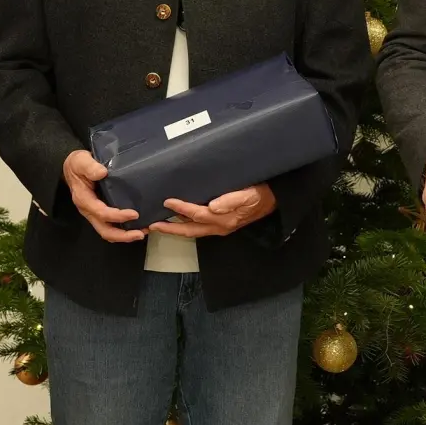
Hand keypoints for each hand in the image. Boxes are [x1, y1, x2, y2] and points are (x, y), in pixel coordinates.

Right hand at [63, 149, 144, 242]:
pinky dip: (123, 229)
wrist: (72, 167)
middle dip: (123, 236)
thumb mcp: (81, 161)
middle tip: (141, 234)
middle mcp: (89, 210)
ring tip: (142, 232)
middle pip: (105, 231)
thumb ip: (90, 167)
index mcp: (84, 199)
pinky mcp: (100, 212)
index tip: (134, 214)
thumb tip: (102, 172)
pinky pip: (111, 226)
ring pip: (108, 231)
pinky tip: (136, 225)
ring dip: (125, 235)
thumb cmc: (77, 164)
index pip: (101, 213)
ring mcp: (94, 213)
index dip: (118, 216)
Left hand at [151, 185, 276, 237]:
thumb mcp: (247, 194)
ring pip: (192, 230)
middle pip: (189, 230)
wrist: (273, 200)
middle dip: (170, 229)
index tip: (167, 201)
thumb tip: (212, 207)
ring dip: (175, 228)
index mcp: (224, 219)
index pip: (197, 214)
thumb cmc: (259, 194)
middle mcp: (219, 226)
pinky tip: (179, 218)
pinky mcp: (221, 224)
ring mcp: (219, 227)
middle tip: (152, 226)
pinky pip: (198, 227)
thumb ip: (230, 200)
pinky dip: (186, 224)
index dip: (182, 208)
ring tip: (160, 224)